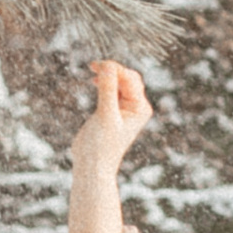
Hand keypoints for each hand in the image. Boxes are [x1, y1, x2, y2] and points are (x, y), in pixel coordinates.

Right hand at [67, 61, 150, 232]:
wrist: (92, 166)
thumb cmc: (101, 145)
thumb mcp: (105, 114)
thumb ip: (107, 89)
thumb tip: (108, 66)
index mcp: (140, 108)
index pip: (130, 79)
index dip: (115, 69)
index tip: (96, 66)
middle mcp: (136, 107)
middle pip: (127, 78)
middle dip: (112, 70)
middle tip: (93, 66)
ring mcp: (124, 109)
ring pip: (119, 83)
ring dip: (108, 75)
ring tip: (93, 70)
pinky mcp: (112, 112)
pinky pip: (112, 90)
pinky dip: (103, 83)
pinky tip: (94, 81)